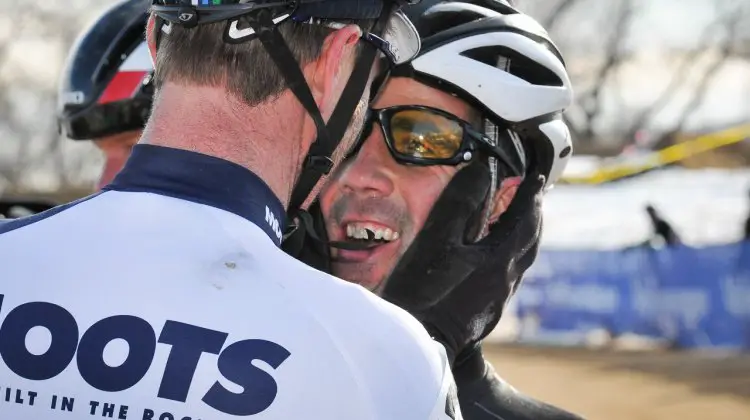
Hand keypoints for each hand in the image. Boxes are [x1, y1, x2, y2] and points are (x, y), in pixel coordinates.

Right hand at [380, 162, 544, 360]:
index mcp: (500, 260)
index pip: (525, 219)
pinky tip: (487, 257)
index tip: (535, 178)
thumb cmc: (424, 290)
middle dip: (531, 216)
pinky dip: (504, 256)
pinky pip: (504, 277)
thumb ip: (461, 201)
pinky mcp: (484, 314)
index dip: (530, 195)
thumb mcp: (438, 237)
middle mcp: (505, 281)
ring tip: (510, 221)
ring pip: (518, 261)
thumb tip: (481, 171)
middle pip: (529, 242)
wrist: (416, 342)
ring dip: (519, 236)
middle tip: (529, 197)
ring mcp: (496, 301)